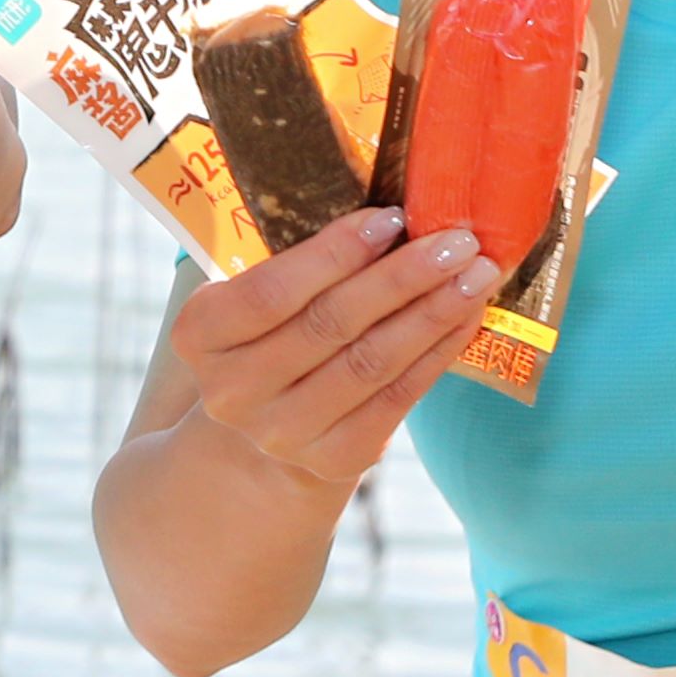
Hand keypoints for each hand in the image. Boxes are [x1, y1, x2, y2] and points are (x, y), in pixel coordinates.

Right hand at [170, 207, 501, 492]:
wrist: (264, 432)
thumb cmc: (271, 337)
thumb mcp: (257, 299)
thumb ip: (303, 266)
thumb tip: (392, 217)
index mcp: (200, 336)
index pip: (271, 292)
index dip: (335, 255)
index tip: (392, 218)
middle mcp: (232, 390)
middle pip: (329, 324)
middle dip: (402, 277)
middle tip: (455, 241)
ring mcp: (281, 432)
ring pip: (371, 362)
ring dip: (432, 313)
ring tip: (475, 274)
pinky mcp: (333, 459)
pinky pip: (397, 397)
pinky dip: (437, 353)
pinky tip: (466, 318)